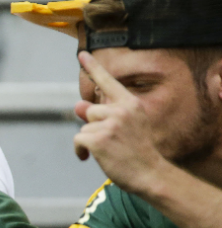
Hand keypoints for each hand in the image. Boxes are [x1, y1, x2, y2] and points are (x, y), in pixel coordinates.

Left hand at [72, 52, 171, 197]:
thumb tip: (77, 105)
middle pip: (90, 110)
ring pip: (84, 127)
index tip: (82, 54)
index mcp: (131, 104)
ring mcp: (109, 124)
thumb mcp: (124, 128)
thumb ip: (102, 115)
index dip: (93, 67)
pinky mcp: (98, 139)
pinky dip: (80, 150)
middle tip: (112, 141)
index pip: (108, 82)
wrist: (150, 173)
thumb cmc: (137, 152)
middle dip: (94, 126)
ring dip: (89, 140)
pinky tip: (89, 157)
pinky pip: (77, 139)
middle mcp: (121, 110)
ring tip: (108, 151)